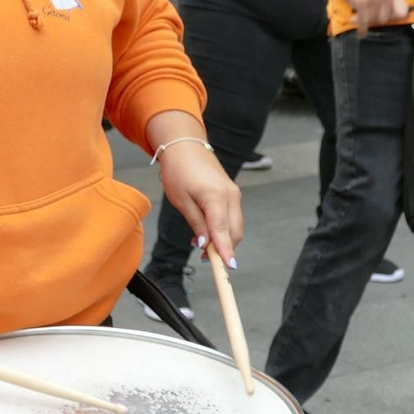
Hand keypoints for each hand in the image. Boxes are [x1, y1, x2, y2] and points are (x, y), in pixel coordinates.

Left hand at [157, 140, 242, 269]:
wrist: (186, 146)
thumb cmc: (179, 170)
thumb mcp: (181, 200)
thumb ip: (196, 223)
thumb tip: (205, 245)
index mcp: (216, 196)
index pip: (223, 230)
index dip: (225, 250)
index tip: (228, 267)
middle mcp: (230, 195)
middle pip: (234, 232)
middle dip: (223, 249)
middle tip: (203, 259)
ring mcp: (234, 194)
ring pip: (235, 226)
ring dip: (222, 239)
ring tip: (199, 245)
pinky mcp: (232, 193)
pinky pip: (232, 217)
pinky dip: (223, 229)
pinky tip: (206, 232)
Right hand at [334, 0, 409, 32]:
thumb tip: (407, 15)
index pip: (402, 12)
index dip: (395, 18)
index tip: (389, 19)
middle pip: (386, 19)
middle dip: (377, 19)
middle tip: (371, 15)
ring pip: (374, 20)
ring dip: (368, 21)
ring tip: (362, 17)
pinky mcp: (362, 1)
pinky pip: (364, 21)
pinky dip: (362, 28)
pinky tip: (361, 31)